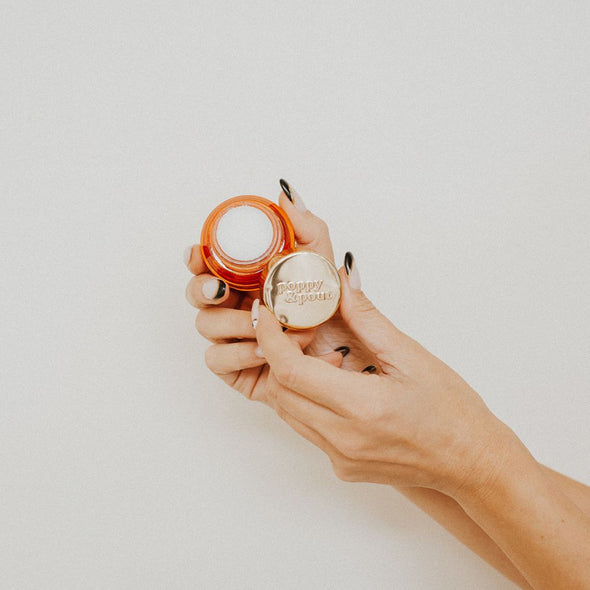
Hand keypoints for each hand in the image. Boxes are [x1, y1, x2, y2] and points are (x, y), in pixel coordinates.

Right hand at [185, 180, 376, 407]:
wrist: (346, 355)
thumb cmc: (329, 312)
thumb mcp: (322, 266)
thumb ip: (306, 229)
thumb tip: (285, 192)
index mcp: (247, 281)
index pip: (208, 265)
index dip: (196, 258)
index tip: (197, 253)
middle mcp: (235, 307)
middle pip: (197, 295)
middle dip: (203, 289)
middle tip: (223, 290)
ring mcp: (233, 338)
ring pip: (205, 326)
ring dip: (235, 324)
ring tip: (269, 325)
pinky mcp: (235, 368)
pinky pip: (217, 360)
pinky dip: (239, 353)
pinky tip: (264, 351)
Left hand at [252, 249, 517, 498]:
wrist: (470, 463)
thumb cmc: (451, 410)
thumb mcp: (411, 356)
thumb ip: (367, 318)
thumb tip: (342, 281)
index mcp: (362, 407)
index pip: (290, 370)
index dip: (270, 337)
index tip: (266, 312)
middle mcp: (343, 438)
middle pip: (281, 389)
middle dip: (276, 353)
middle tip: (292, 327)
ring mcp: (339, 457)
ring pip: (287, 410)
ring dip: (290, 377)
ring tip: (321, 354)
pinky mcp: (341, 466)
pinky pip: (305, 426)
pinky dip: (304, 399)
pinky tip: (332, 383)